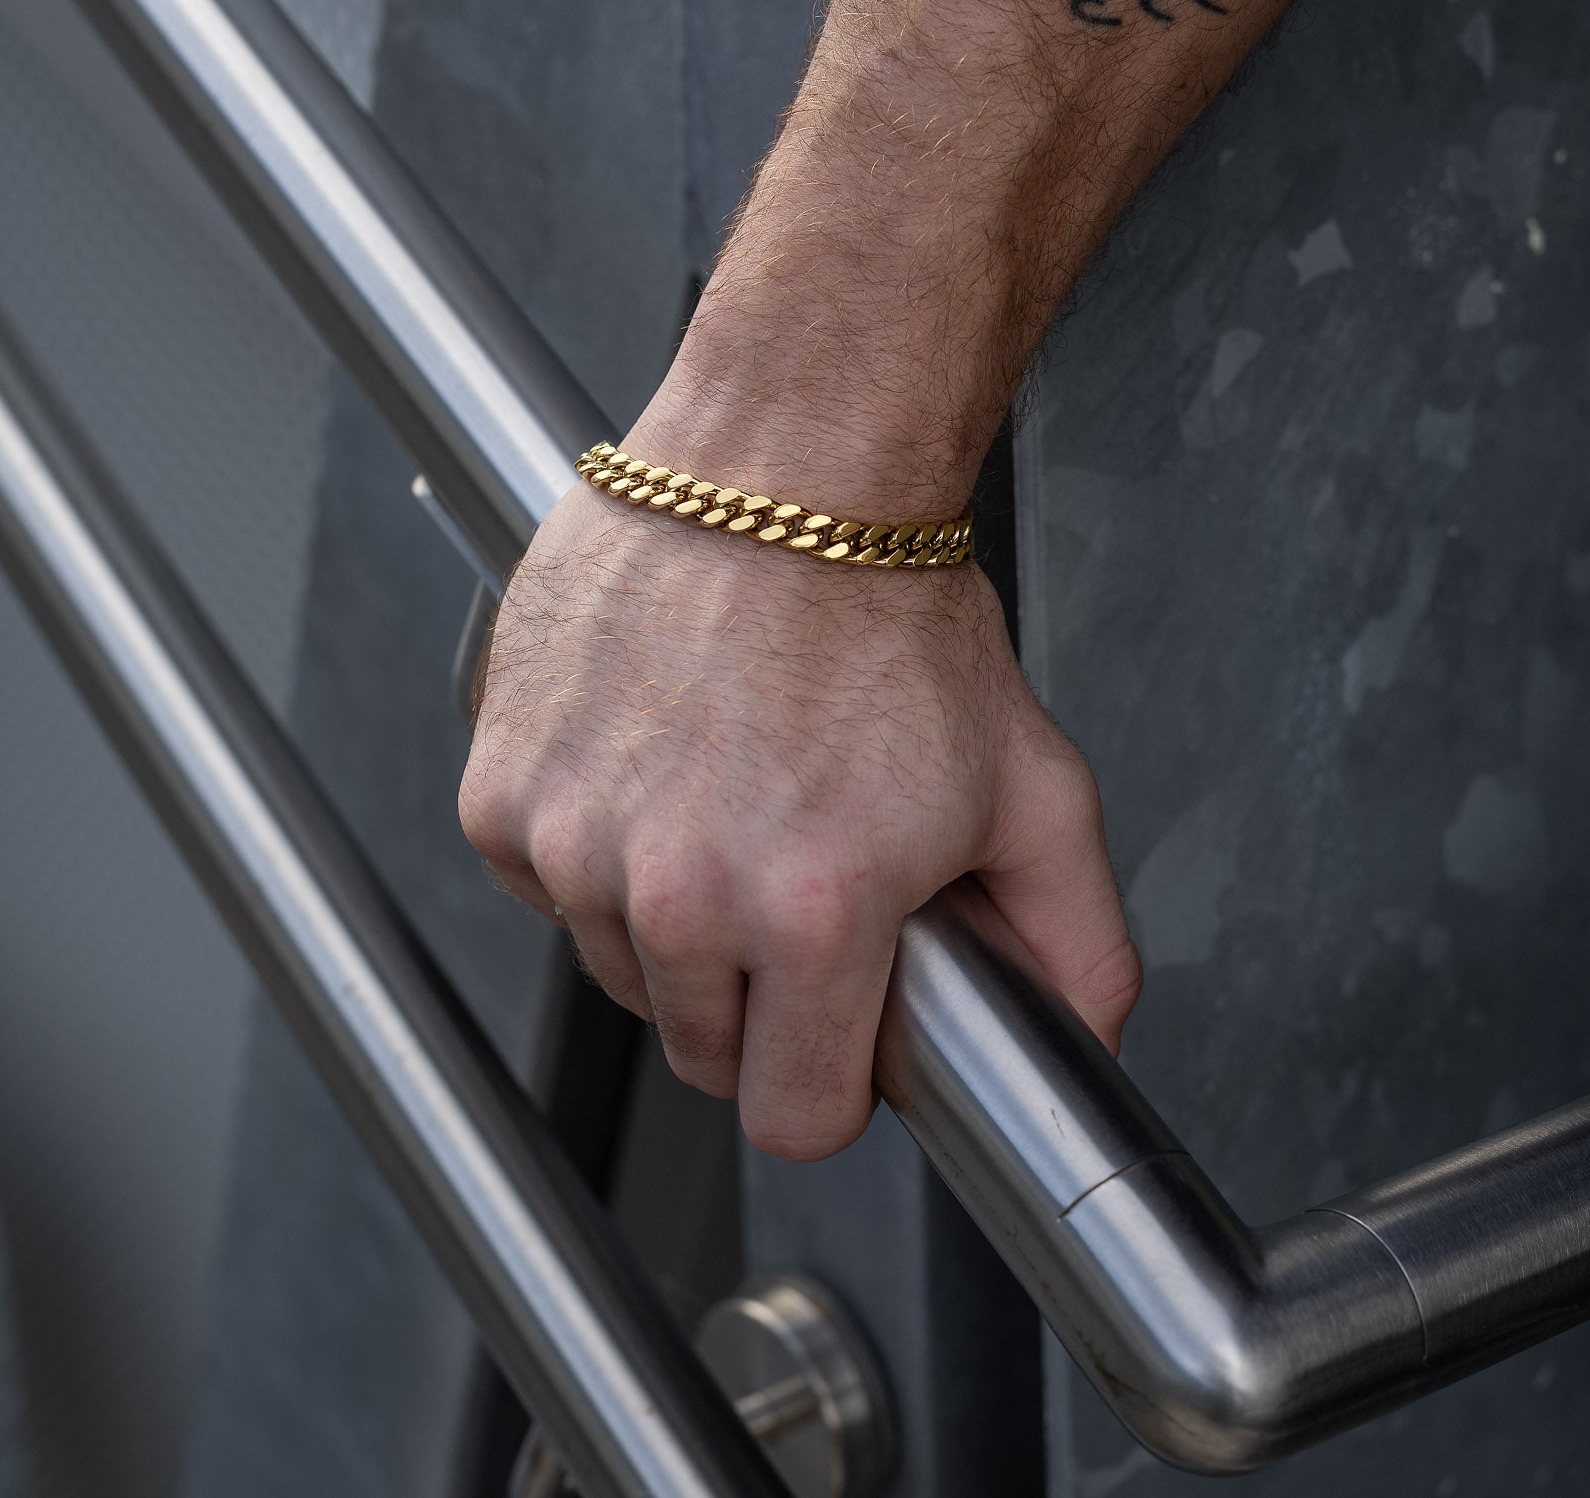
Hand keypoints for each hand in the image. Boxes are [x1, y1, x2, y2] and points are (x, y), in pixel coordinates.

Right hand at [459, 483, 1141, 1159]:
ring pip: (618, 966)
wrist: (779, 473)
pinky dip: (592, 847)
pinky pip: (543, 882)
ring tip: (723, 802)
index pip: (793, 1116)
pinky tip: (653, 764)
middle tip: (789, 884)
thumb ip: (1076, 939)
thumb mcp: (1030, 784)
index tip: (834, 1030)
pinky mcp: (503, 789)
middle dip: (753, 998)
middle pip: (701, 1050)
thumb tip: (1085, 1045)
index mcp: (812, 911)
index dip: (826, 1080)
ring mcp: (574, 839)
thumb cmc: (892, 615)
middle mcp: (676, 891)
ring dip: (666, 918)